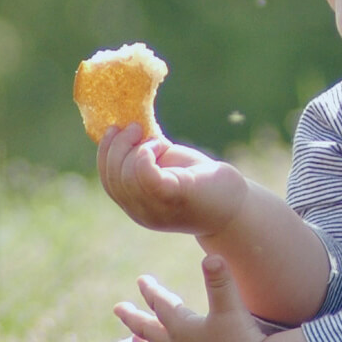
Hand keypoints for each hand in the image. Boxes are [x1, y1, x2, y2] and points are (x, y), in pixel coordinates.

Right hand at [98, 122, 247, 236]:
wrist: (236, 208)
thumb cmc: (203, 183)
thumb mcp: (167, 167)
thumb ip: (145, 157)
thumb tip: (125, 127)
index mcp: (138, 207)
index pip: (109, 183)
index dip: (106, 153)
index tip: (115, 129)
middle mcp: (143, 214)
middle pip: (113, 179)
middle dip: (117, 147)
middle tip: (134, 127)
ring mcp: (156, 210)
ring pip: (125, 176)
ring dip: (135, 148)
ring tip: (156, 139)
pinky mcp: (174, 196)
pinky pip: (144, 175)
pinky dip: (145, 154)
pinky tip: (161, 146)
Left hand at [115, 255, 265, 341]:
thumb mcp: (232, 308)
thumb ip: (220, 282)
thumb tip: (211, 257)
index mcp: (183, 329)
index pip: (161, 305)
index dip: (151, 291)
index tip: (141, 279)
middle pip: (149, 331)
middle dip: (134, 318)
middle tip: (118, 309)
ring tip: (134, 341)